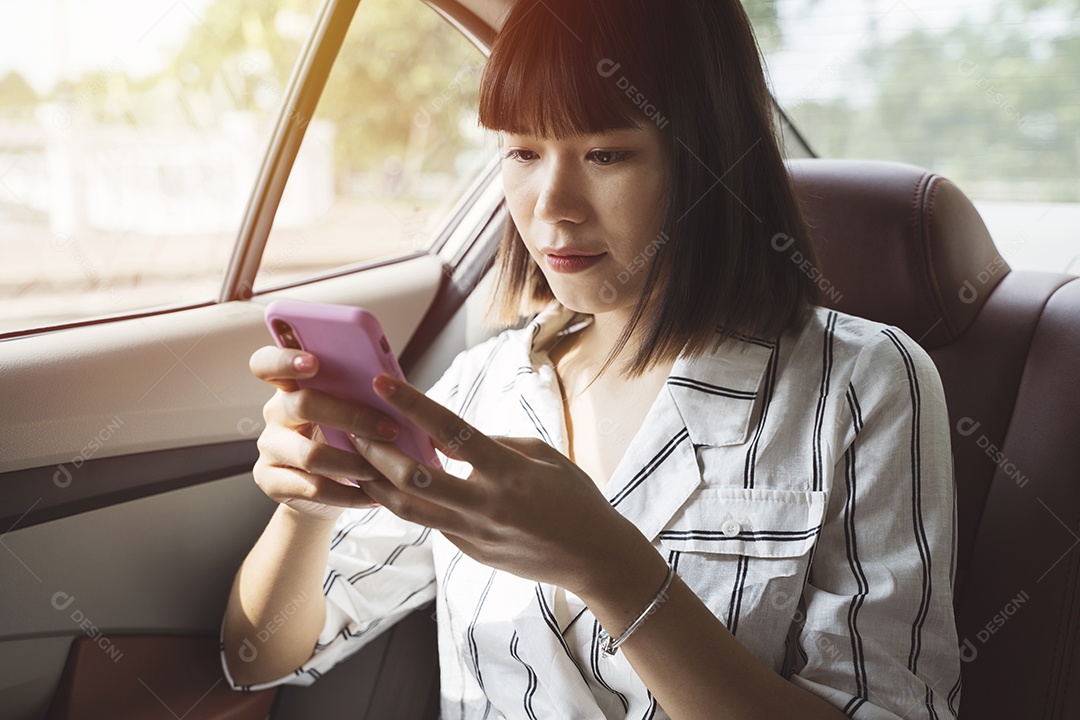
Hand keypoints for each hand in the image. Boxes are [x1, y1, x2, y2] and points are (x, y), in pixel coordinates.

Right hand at [248, 346, 404, 520]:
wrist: (328, 490)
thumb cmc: (347, 438)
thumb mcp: (352, 412)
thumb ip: (359, 395)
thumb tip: (394, 386)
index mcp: (291, 386)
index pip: (268, 363)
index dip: (285, 359)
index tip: (313, 363)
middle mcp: (275, 413)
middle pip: (304, 404)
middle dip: (352, 417)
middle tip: (390, 430)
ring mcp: (269, 447)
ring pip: (310, 454)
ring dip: (354, 463)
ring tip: (383, 471)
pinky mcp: (270, 481)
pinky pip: (313, 488)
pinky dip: (349, 494)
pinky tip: (372, 496)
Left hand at [349, 374, 654, 596]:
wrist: (594, 558)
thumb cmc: (574, 497)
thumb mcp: (543, 454)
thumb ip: (495, 442)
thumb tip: (452, 437)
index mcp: (508, 471)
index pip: (450, 432)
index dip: (413, 405)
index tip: (382, 383)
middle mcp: (485, 505)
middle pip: (413, 477)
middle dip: (377, 451)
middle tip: (353, 428)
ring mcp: (475, 534)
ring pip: (409, 509)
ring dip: (378, 483)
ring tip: (358, 461)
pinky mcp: (470, 552)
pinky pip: (432, 523)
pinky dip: (410, 502)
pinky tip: (395, 486)